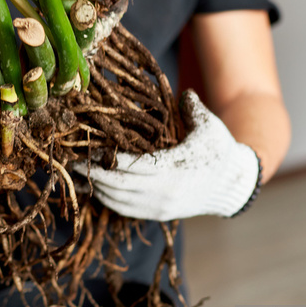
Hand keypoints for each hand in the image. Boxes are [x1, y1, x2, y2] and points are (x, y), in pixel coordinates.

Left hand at [73, 90, 260, 220]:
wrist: (232, 186)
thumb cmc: (220, 151)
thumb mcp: (210, 126)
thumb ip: (193, 108)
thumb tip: (181, 92)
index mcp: (175, 168)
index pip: (134, 166)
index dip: (109, 159)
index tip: (90, 149)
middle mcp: (165, 191)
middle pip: (120, 186)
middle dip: (95, 175)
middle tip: (74, 163)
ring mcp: (160, 206)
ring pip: (120, 201)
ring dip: (98, 188)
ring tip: (79, 175)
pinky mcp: (158, 214)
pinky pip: (126, 210)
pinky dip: (108, 200)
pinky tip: (96, 189)